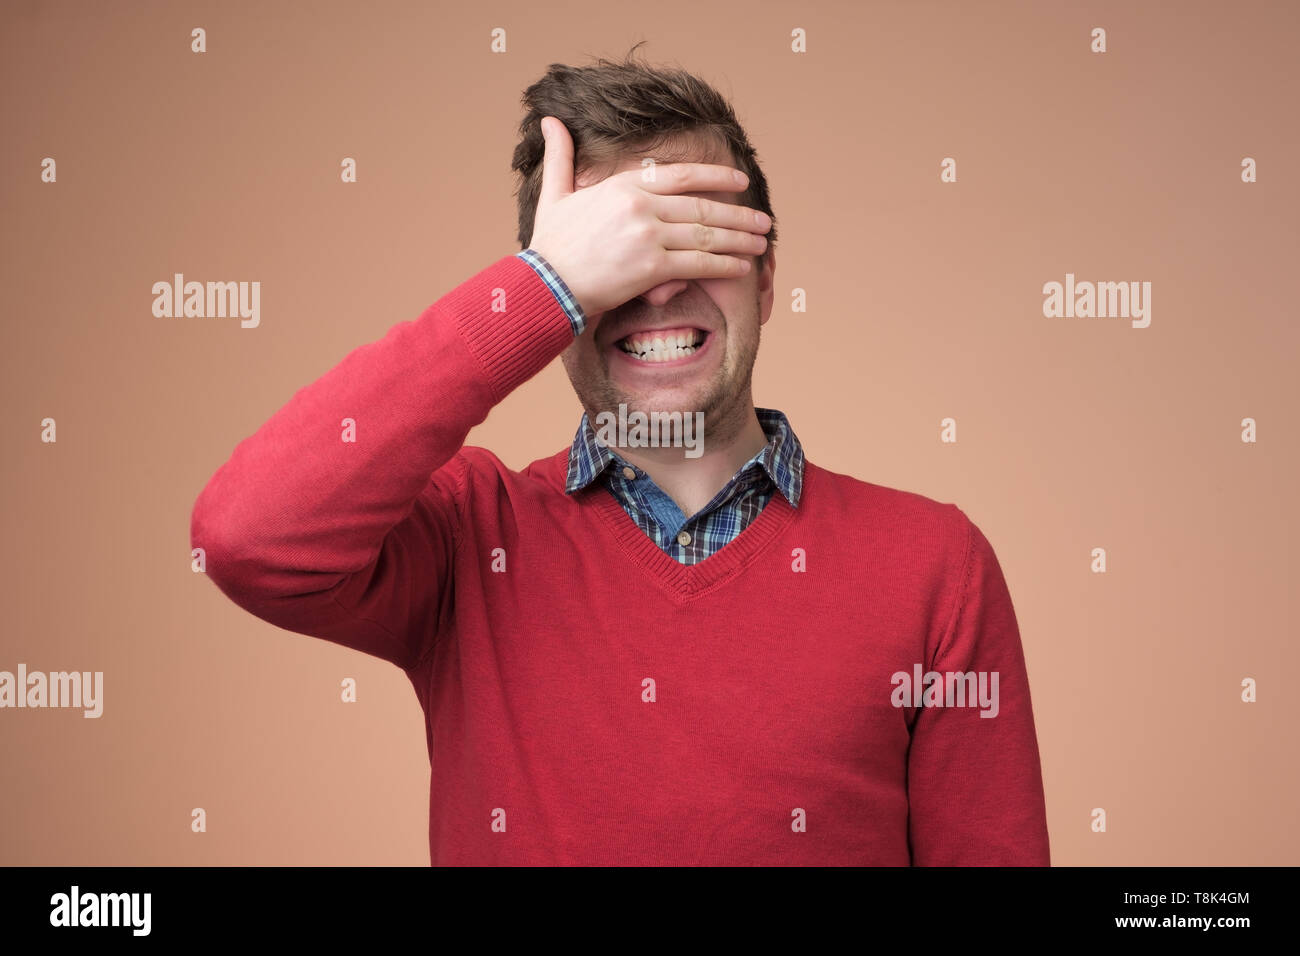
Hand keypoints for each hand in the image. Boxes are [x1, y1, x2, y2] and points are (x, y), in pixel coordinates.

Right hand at [526, 115, 771, 325]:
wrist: (544, 285)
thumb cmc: (549, 245)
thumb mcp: (553, 194)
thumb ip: (560, 156)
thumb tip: (550, 120)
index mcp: (623, 186)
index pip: (682, 175)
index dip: (716, 176)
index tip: (740, 180)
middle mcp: (640, 206)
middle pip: (702, 208)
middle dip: (738, 214)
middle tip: (763, 220)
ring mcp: (648, 236)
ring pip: (706, 235)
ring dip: (739, 239)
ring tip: (761, 242)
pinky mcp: (652, 267)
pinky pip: (699, 264)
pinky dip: (725, 265)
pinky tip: (743, 266)